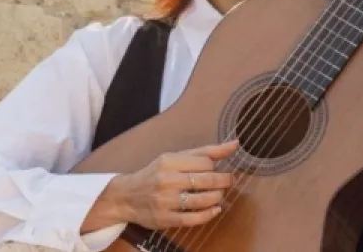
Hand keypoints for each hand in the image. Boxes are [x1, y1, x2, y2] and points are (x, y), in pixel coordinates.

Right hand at [83, 141, 238, 231]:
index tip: (218, 169)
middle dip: (224, 181)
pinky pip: (193, 218)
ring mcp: (165, 201)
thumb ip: (206, 152)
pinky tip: (215, 210)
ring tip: (220, 195)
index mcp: (169, 162)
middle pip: (206, 180)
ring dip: (218, 197)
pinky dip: (209, 214)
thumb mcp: (176, 157)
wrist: (127, 196)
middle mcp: (167, 180)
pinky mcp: (165, 219)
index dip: (216, 166)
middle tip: (229, 181)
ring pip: (202, 200)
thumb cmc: (156, 174)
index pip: (205, 162)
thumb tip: (235, 144)